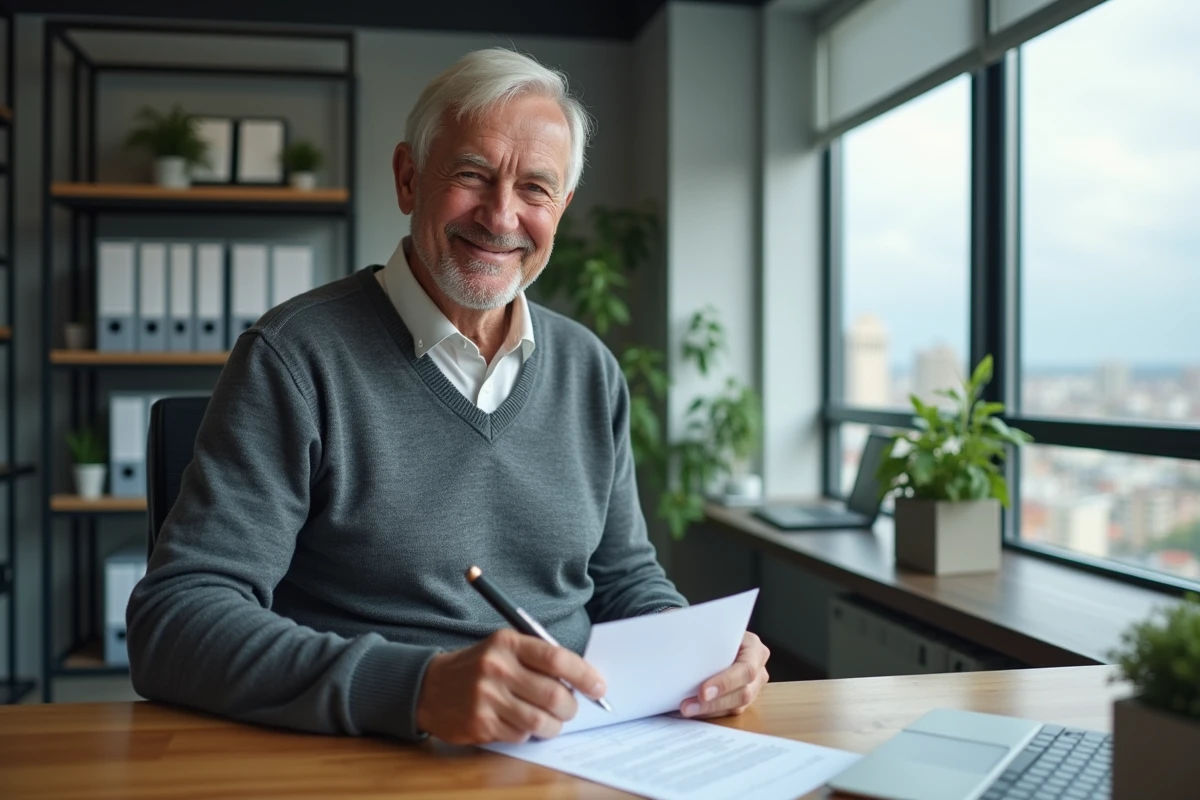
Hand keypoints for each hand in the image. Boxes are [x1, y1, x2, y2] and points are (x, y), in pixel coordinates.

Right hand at [415, 629, 606, 744]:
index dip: (584, 675)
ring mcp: (487, 698)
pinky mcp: (480, 724)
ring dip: (553, 725)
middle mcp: (497, 668)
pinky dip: (528, 732)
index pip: (557, 659)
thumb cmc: (479, 665)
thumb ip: (539, 658)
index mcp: (507, 643)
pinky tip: (520, 722)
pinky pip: (521, 735)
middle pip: (554, 695)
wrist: (430, 686)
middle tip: (571, 708)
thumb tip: (582, 679)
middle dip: (571, 707)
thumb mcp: (504, 647)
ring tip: (550, 720)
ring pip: (541, 721)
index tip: (598, 687)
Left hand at [680, 631, 769, 718]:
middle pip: (743, 693)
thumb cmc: (713, 631)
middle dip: (714, 702)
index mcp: (754, 648)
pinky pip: (728, 711)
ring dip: (708, 710)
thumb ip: (705, 640)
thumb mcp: (712, 629)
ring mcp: (753, 686)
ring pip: (736, 707)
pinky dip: (708, 712)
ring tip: (685, 709)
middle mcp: (758, 668)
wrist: (716, 636)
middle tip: (688, 706)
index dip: (725, 682)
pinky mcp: (742, 699)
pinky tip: (691, 710)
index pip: (746, 669)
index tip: (702, 691)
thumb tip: (682, 650)